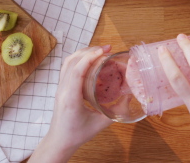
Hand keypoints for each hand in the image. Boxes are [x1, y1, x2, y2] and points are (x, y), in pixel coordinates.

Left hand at [30, 46, 113, 162]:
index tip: (104, 51)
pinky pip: (67, 67)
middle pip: (72, 62)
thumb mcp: (101, 123)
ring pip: (68, 62)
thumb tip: (130, 96)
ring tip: (100, 51)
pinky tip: (90, 60)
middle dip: (89, 51)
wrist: (60, 141)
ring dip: (83, 52)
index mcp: (71, 99)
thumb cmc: (78, 134)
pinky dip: (78, 59)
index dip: (90, 58)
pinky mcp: (60, 87)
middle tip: (107, 48)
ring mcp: (59, 87)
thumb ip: (117, 110)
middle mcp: (63, 90)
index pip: (77, 71)